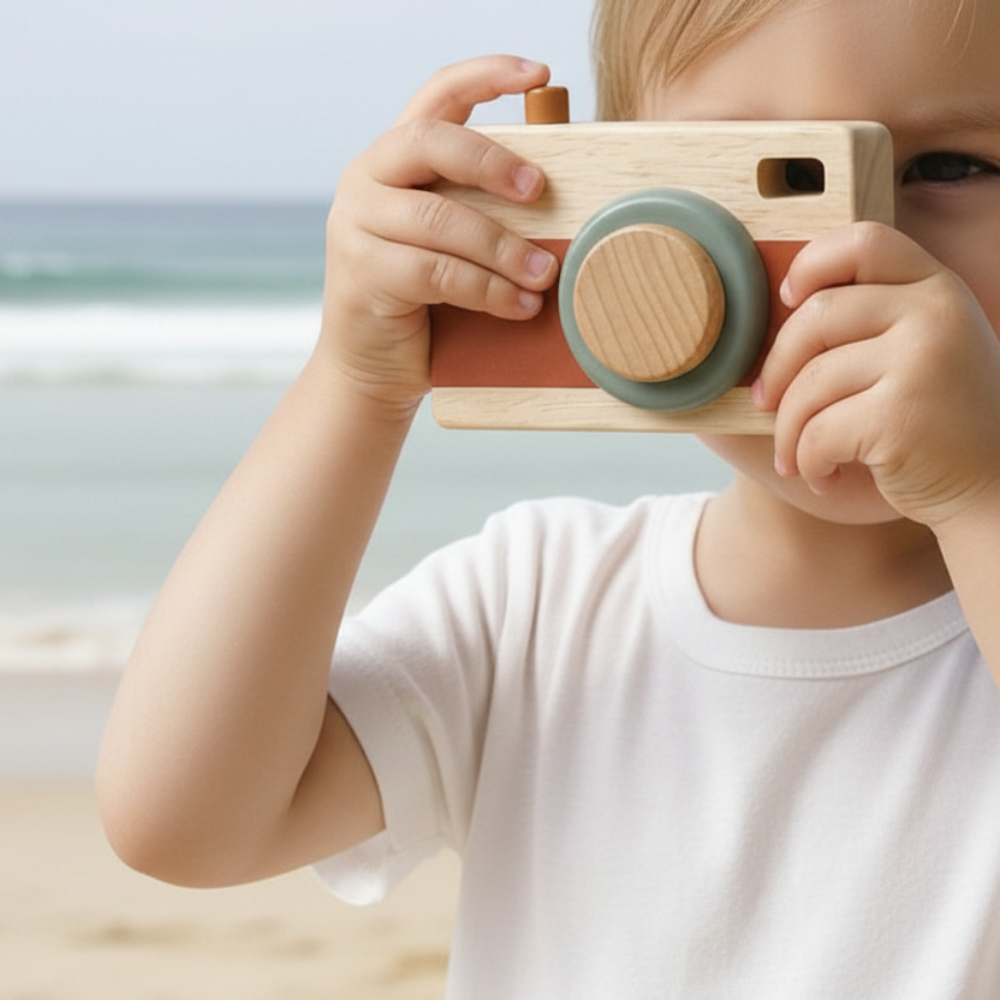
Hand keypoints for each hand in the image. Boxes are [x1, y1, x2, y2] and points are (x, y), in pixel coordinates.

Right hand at [320, 56, 559, 407]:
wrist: (373, 369)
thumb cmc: (426, 305)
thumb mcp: (455, 245)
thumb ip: (483, 211)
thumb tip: (560, 201)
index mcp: (395, 159)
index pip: (437, 95)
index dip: (487, 76)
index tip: (539, 74)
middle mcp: (367, 179)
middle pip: (431, 142)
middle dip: (494, 162)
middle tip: (541, 191)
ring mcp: (355, 223)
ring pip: (441, 218)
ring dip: (503, 247)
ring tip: (545, 274)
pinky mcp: (361, 270)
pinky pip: (437, 271)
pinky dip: (487, 289)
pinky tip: (519, 305)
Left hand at [755, 222, 999, 528]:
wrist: (992, 489)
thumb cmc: (937, 424)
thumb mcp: (919, 350)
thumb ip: (870, 319)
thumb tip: (776, 309)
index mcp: (936, 287)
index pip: (862, 242)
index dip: (810, 266)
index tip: (787, 301)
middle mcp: (935, 313)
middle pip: (815, 317)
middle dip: (775, 369)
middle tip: (766, 403)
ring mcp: (922, 360)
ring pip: (809, 383)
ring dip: (788, 431)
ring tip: (797, 457)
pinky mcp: (902, 415)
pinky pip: (818, 432)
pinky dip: (807, 462)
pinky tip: (823, 476)